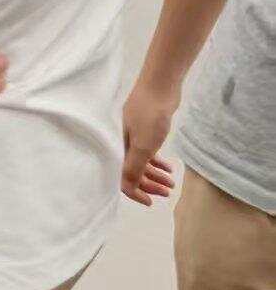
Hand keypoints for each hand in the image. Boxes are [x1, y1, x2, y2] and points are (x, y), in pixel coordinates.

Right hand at [121, 79, 179, 205]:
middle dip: (149, 185)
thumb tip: (127, 189)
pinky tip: (169, 167)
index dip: (135, 191)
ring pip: (142, 162)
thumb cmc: (149, 116)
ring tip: (172, 183)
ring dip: (155, 175)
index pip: (121, 176)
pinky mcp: (144, 129)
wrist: (160, 87)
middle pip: (132, 171)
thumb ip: (134, 168)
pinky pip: (148, 152)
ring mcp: (133, 135)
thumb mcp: (143, 146)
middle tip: (167, 193)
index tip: (151, 202)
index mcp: (117, 147)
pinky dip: (157, 161)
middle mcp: (121, 143)